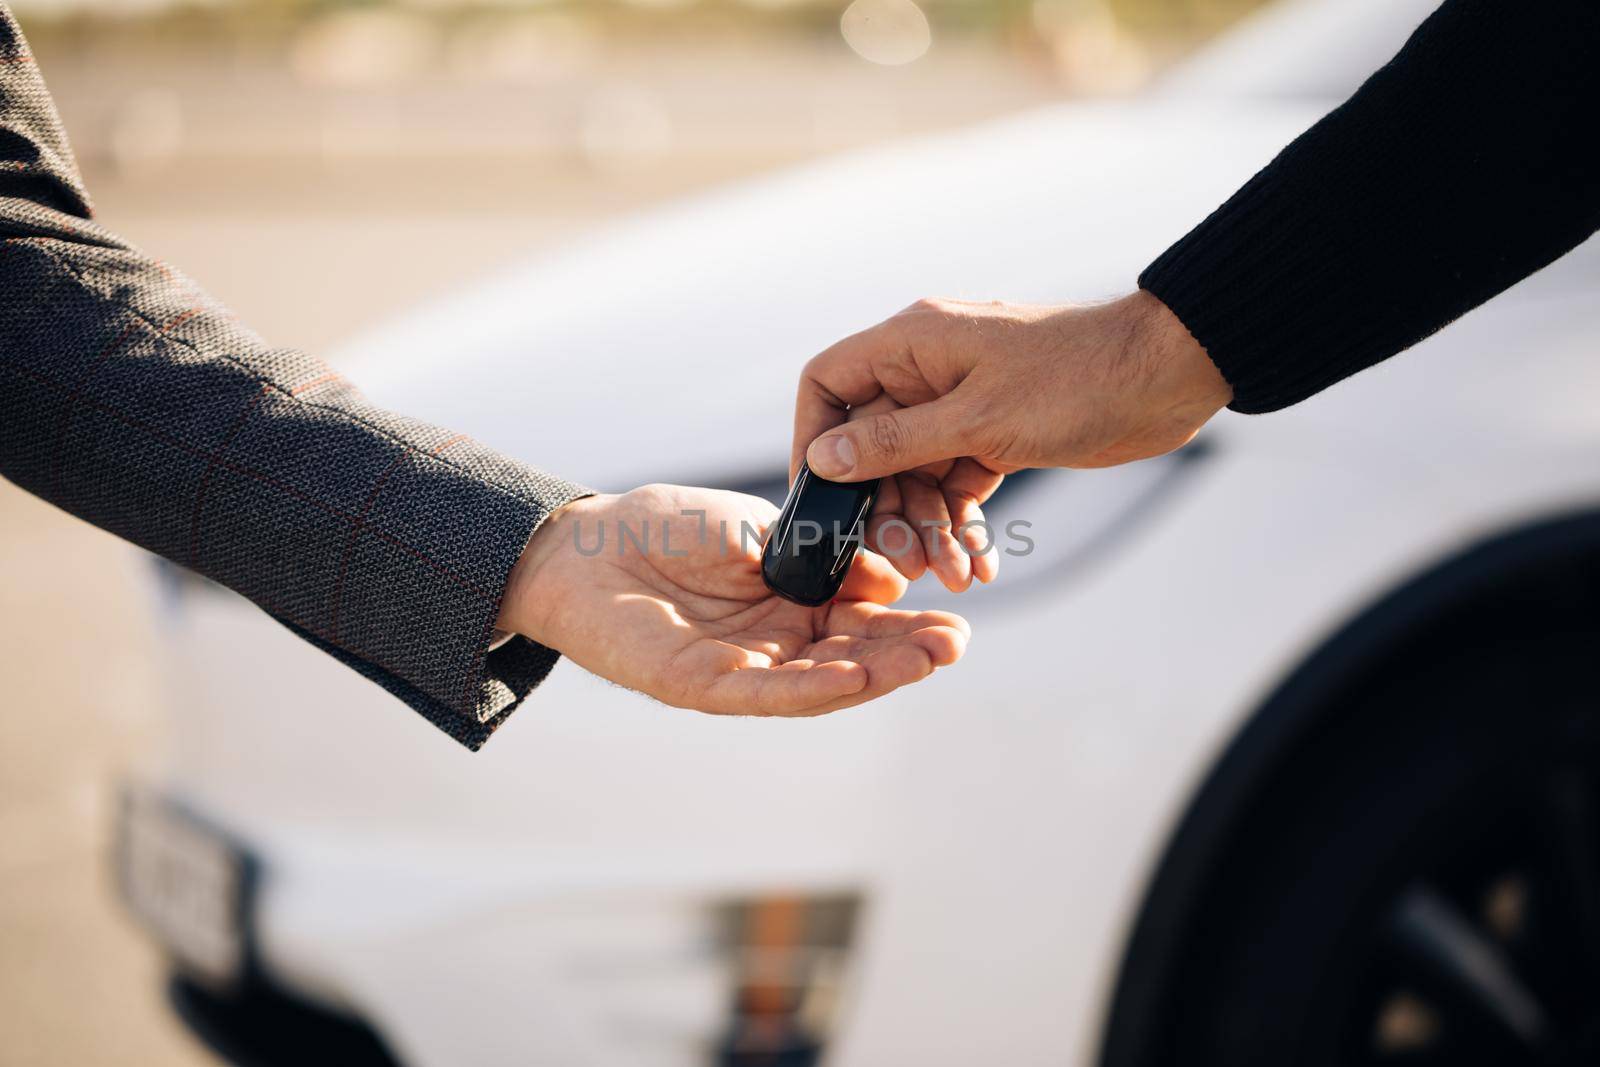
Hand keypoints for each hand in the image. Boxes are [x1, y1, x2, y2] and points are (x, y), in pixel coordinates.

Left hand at [497, 484, 968, 716]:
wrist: (583, 544)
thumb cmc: (662, 529)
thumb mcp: (757, 530)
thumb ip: (819, 555)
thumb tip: (889, 579)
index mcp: (789, 607)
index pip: (861, 623)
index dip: (907, 624)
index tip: (956, 616)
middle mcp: (772, 646)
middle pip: (852, 658)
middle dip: (906, 655)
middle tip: (956, 645)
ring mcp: (740, 670)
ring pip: (820, 682)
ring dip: (876, 675)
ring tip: (928, 659)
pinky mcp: (701, 686)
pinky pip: (766, 692)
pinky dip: (813, 687)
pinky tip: (856, 675)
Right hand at [791, 290, 1230, 589]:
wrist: (1168, 377)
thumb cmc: (1077, 379)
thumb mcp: (977, 420)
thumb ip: (894, 442)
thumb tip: (824, 459)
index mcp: (912, 343)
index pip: (828, 381)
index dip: (813, 437)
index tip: (818, 497)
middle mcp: (928, 370)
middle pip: (872, 445)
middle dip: (887, 509)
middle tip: (905, 564)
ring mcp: (961, 403)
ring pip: (916, 475)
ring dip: (931, 528)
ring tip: (956, 577)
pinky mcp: (994, 433)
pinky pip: (957, 483)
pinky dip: (963, 523)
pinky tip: (978, 564)